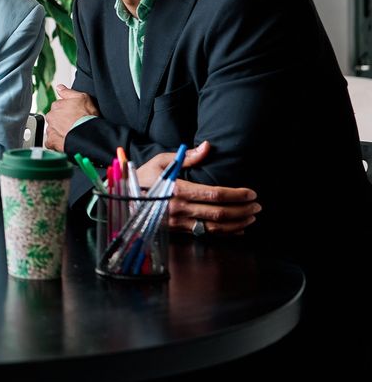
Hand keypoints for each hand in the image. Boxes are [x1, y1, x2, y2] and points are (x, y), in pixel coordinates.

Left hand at [44, 84, 98, 150]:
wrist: (88, 134)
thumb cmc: (87, 117)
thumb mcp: (82, 97)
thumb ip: (68, 92)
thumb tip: (59, 87)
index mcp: (57, 105)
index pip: (58, 107)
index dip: (67, 111)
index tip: (73, 115)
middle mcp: (51, 117)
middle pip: (54, 118)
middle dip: (61, 121)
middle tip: (72, 124)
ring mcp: (50, 129)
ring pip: (52, 129)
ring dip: (59, 131)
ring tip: (71, 133)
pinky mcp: (51, 141)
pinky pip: (51, 142)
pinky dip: (56, 142)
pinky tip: (66, 140)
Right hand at [134, 141, 260, 234]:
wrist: (123, 198)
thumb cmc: (143, 176)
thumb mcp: (160, 161)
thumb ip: (186, 156)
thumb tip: (207, 147)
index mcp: (176, 189)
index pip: (215, 194)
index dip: (236, 195)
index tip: (251, 193)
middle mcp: (178, 208)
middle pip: (219, 213)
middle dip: (242, 210)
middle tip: (257, 206)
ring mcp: (177, 222)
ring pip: (214, 228)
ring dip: (237, 224)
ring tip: (251, 217)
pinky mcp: (177, 231)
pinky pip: (205, 235)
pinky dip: (224, 234)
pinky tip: (237, 229)